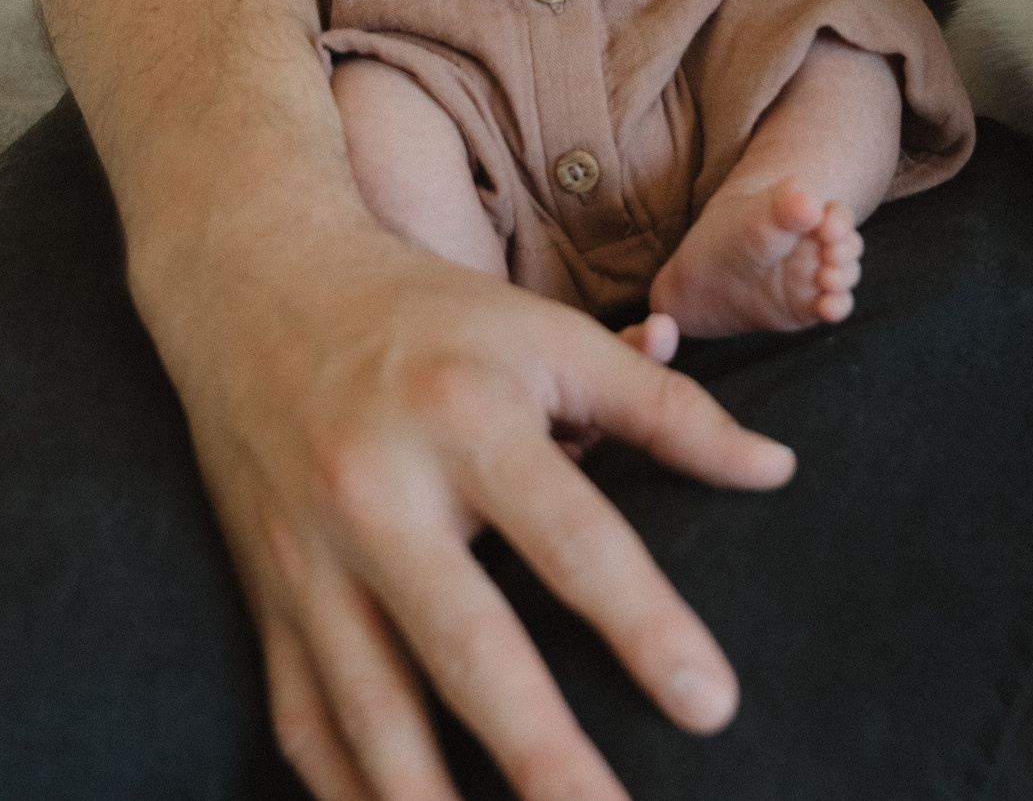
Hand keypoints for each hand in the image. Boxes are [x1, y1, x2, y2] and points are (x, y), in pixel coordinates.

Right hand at [153, 222, 794, 800]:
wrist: (253, 283)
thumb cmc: (432, 318)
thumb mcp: (549, 336)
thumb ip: (667, 408)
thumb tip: (779, 470)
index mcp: (465, 418)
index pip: (572, 538)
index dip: (646, 625)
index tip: (713, 707)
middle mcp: (378, 495)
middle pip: (467, 646)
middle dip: (543, 753)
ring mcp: (309, 559)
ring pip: (370, 711)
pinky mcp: (266, 600)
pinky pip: (305, 721)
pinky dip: (349, 795)